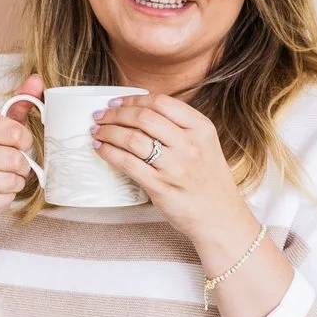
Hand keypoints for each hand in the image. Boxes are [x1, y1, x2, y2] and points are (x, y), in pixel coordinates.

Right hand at [0, 75, 42, 222]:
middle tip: (13, 164)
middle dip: (22, 165)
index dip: (25, 140)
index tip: (19, 143)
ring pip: (9, 181)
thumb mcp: (5, 126)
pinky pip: (3, 200)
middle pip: (14, 159)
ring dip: (15, 182)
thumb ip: (21, 102)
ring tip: (4, 177)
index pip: (15, 131)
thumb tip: (38, 79)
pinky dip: (7, 198)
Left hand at [89, 93, 256, 261]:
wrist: (219, 217)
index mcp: (201, 128)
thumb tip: (138, 111)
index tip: (117, 102)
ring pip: (132, 139)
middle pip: (144, 117)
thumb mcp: (205, 144)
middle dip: (116, 114)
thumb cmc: (208, 180)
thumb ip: (180, 127)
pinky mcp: (161, 187)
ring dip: (108, 132)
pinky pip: (127, 163)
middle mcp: (190, 145)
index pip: (161, 102)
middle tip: (100, 116)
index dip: (133, 99)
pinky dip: (109, 152)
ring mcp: (175, 167)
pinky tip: (100, 149)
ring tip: (97, 132)